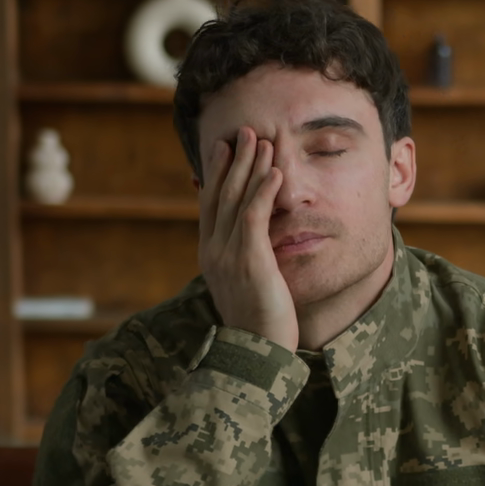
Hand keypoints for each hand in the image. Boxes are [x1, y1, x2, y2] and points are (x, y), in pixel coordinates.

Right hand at [198, 126, 298, 351]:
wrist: (254, 353)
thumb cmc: (256, 323)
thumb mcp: (243, 285)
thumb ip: (241, 259)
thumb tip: (248, 244)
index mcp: (209, 253)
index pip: (210, 204)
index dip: (216, 173)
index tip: (223, 147)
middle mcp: (213, 249)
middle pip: (221, 194)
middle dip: (232, 160)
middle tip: (243, 131)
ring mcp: (228, 254)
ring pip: (236, 199)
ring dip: (250, 166)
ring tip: (261, 140)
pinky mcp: (249, 260)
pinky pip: (254, 216)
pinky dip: (263, 191)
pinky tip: (275, 171)